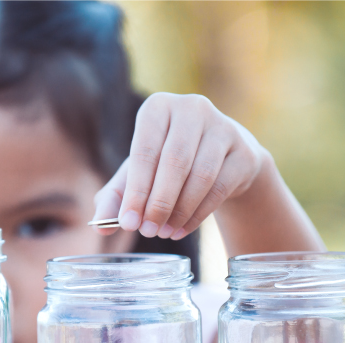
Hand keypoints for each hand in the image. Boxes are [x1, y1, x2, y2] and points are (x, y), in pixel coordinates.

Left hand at [92, 93, 269, 239]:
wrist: (222, 160)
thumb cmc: (168, 163)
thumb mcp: (138, 175)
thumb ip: (116, 197)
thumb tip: (99, 225)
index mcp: (158, 107)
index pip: (144, 151)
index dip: (135, 190)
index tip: (128, 222)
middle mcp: (192, 108)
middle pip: (174, 162)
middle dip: (158, 203)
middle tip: (147, 231)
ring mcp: (223, 128)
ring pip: (200, 176)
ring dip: (179, 211)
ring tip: (164, 232)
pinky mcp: (244, 152)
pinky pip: (219, 188)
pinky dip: (197, 214)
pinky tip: (182, 229)